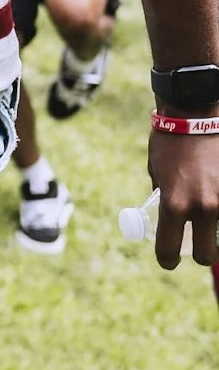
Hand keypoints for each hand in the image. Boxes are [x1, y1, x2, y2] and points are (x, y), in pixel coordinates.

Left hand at [149, 129, 218, 266]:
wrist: (195, 110)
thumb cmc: (170, 139)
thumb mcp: (157, 171)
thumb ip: (164, 195)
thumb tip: (167, 215)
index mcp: (174, 204)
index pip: (168, 249)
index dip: (167, 259)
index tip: (169, 260)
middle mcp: (202, 207)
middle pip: (206, 255)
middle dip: (201, 254)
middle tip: (199, 245)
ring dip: (218, 231)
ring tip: (211, 218)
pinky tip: (217, 197)